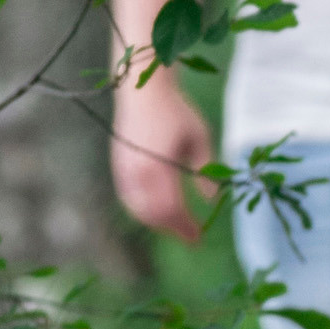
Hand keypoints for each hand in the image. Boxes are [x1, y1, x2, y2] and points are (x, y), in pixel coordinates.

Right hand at [111, 77, 215, 241]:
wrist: (142, 91)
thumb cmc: (176, 111)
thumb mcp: (200, 137)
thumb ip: (206, 169)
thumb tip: (212, 198)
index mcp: (158, 168)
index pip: (172, 210)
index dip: (185, 227)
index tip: (199, 237)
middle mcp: (137, 174)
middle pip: (154, 216)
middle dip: (173, 230)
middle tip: (192, 237)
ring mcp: (124, 171)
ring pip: (139, 210)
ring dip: (158, 223)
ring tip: (178, 226)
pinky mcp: (118, 168)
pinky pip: (129, 199)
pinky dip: (144, 211)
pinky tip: (159, 212)